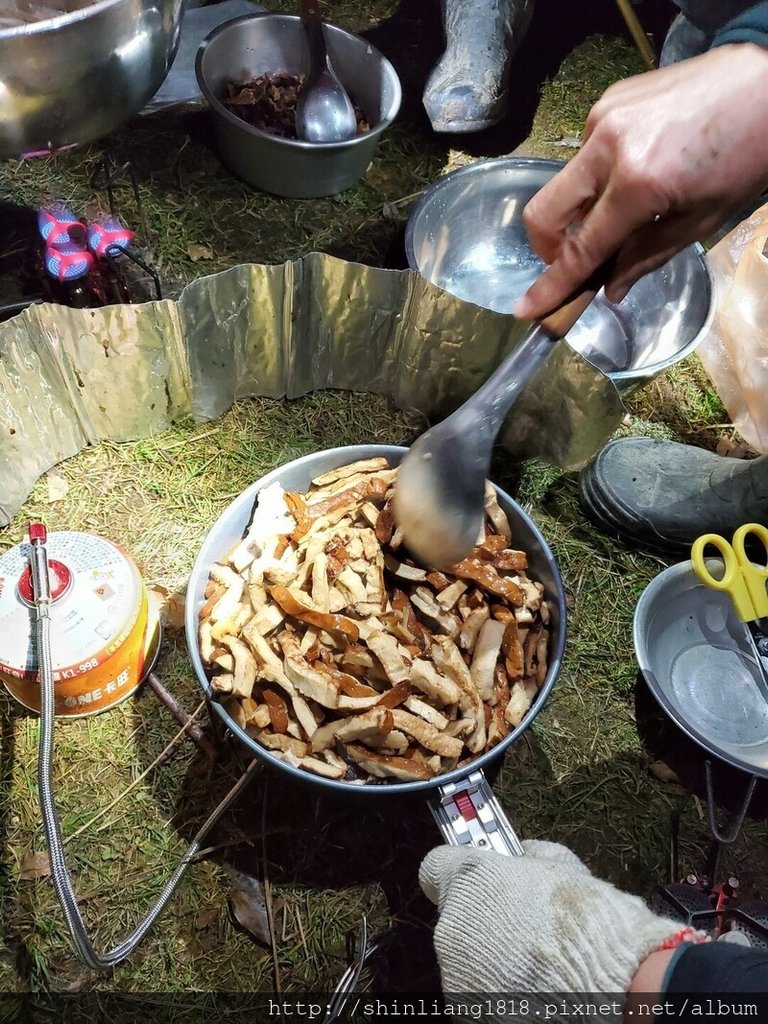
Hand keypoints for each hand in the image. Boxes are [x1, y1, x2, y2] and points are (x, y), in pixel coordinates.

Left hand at [419, 841, 680, 999]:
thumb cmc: (590, 921)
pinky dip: (499, 992)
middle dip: (483, 922)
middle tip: (525, 931)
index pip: (435, 868)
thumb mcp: (563, 866)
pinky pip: (478, 994)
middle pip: (456, 919)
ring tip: (536, 965)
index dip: (458, 874)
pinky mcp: (469, 1013)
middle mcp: (452, 929)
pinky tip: (534, 990)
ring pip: (466, 960)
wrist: (617, 991)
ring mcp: (457, 978)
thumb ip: (529, 856)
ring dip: (491, 960)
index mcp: (469, 882)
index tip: (477, 884)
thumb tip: (521, 853)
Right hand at [515, 44, 767, 319]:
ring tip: (630, 204)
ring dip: (585, 207)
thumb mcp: (703, 220)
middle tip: (576, 260)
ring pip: (568, 183)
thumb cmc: (749, 153)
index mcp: (638, 183)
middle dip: (549, 247)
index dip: (551, 285)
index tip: (525, 308)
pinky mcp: (609, 100)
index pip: (580, 249)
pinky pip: (587, 153)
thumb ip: (646, 256)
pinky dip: (601, 174)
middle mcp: (608, 145)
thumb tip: (610, 289)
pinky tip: (640, 167)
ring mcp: (604, 117)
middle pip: (545, 211)